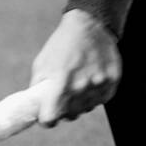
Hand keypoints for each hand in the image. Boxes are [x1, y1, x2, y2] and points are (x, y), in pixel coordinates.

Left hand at [29, 8, 121, 127]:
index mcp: (60, 82)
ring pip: (85, 109)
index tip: (46, 116)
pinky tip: (90, 83)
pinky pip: (100, 101)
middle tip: (62, 96)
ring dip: (79, 103)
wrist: (89, 25)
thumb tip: (34, 109)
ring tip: (77, 84)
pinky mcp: (112, 81)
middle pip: (69, 115)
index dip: (47, 120)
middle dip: (63, 110)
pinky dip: (94, 96)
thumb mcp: (41, 65)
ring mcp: (98, 84)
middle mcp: (81, 86)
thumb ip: (36, 89)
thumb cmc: (61, 46)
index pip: (51, 117)